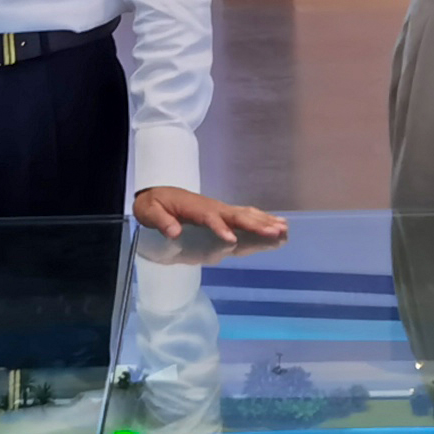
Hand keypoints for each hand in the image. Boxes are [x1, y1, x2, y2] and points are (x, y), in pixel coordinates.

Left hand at [132, 186, 287, 249]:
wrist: (156, 193)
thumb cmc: (153, 205)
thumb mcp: (149, 212)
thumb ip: (161, 221)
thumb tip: (173, 232)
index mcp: (194, 208)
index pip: (210, 218)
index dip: (221, 228)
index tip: (232, 241)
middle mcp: (211, 207)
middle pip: (236, 216)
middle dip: (255, 225)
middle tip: (275, 232)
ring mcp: (219, 209)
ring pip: (245, 215)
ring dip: (264, 222)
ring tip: (284, 229)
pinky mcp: (223, 213)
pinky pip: (245, 216)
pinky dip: (262, 219)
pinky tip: (277, 224)